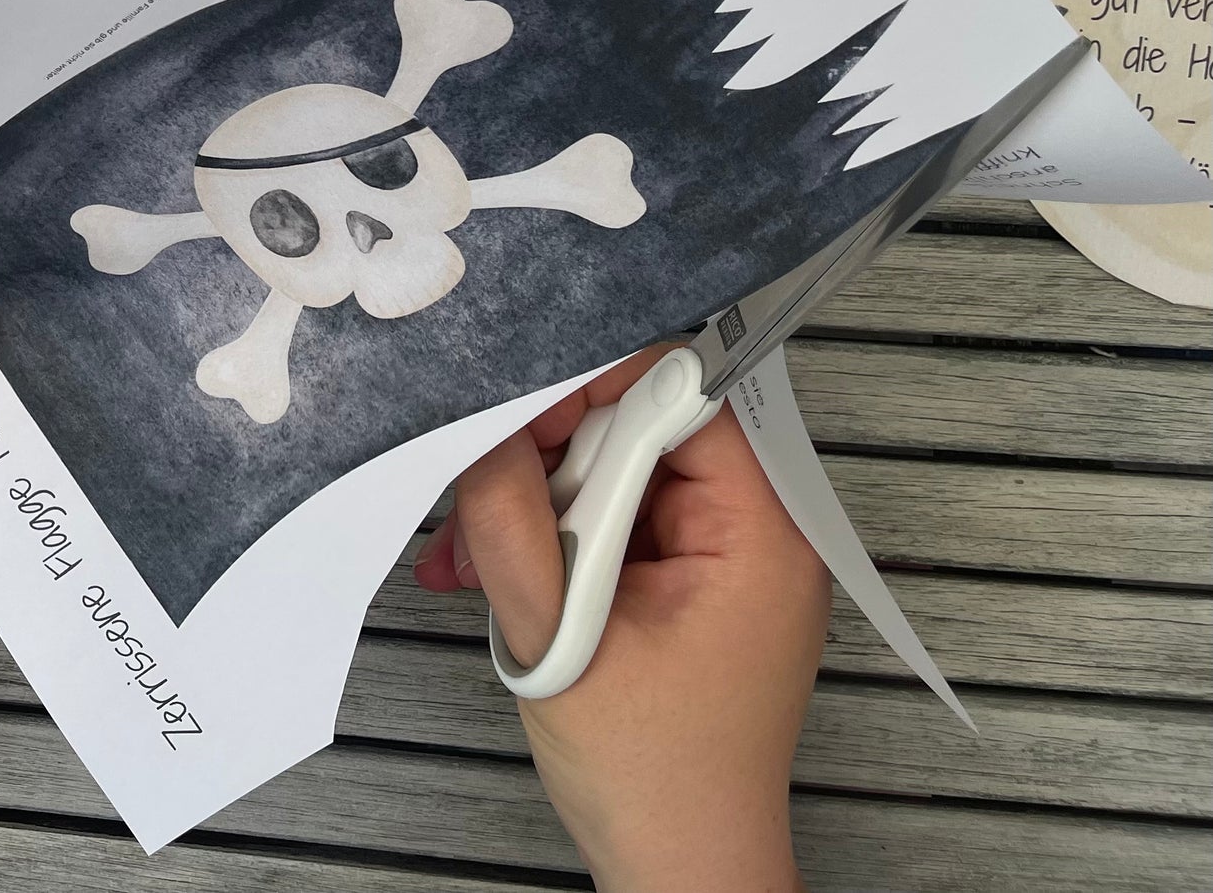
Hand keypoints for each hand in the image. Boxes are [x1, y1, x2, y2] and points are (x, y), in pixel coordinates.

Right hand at [414, 348, 827, 891]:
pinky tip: (502, 577)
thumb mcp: (560, 638)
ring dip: (539, 508)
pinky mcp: (693, 581)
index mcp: (761, 536)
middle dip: (548, 464)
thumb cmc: (652, 778)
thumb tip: (487, 431)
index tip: (518, 418)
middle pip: (643, 432)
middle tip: (482, 511)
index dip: (595, 392)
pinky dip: (557, 542)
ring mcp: (727, 559)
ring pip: (617, 477)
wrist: (679, 867)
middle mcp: (760, 534)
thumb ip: (515, 525)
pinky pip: (619, 522)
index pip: (683, 397)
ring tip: (477, 560)